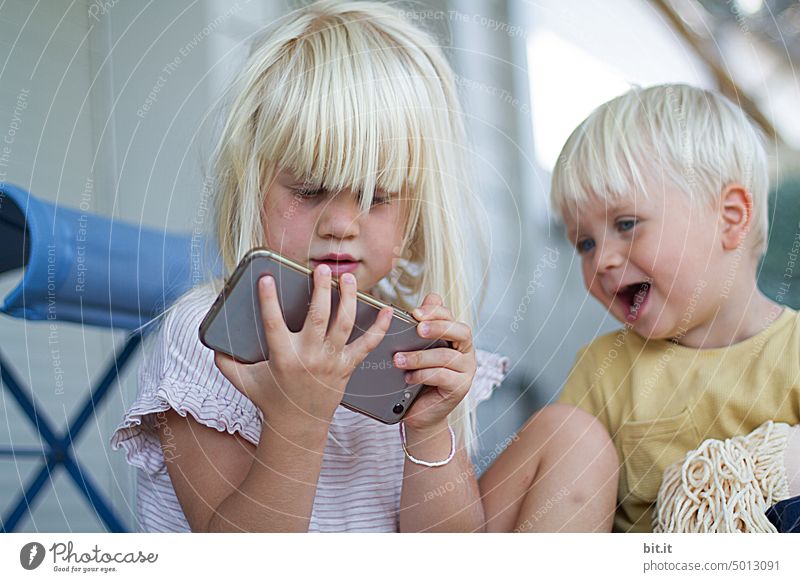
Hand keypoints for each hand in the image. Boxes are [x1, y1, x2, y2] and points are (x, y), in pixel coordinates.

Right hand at [213, 265, 392, 430]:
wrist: (300, 426)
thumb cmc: (270, 399)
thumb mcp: (243, 382)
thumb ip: (225, 363)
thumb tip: (211, 342)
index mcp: (282, 357)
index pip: (273, 323)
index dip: (267, 300)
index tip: (266, 278)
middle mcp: (309, 357)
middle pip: (317, 316)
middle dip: (320, 289)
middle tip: (321, 268)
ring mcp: (331, 361)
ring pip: (344, 323)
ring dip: (349, 298)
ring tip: (347, 278)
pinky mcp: (347, 366)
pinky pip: (367, 345)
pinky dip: (380, 327)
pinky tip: (388, 309)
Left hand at [392, 293, 476, 432]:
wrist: (420, 412)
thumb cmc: (419, 378)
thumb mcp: (418, 349)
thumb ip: (423, 326)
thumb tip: (429, 298)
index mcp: (456, 338)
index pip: (451, 317)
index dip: (435, 312)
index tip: (415, 313)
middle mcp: (466, 352)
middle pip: (461, 331)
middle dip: (438, 327)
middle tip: (417, 328)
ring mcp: (467, 370)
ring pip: (446, 356)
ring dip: (420, 356)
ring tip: (398, 359)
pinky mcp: (461, 388)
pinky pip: (443, 376)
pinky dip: (422, 375)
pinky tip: (408, 378)